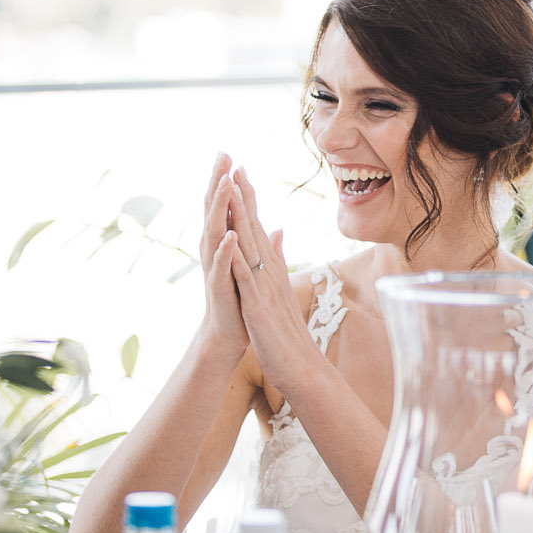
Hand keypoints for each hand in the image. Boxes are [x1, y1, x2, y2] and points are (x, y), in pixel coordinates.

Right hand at [195, 156, 246, 358]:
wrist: (227, 334)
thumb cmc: (238, 298)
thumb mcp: (249, 265)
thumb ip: (253, 243)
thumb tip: (265, 223)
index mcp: (223, 243)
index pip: (223, 206)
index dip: (225, 181)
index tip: (229, 154)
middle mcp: (215, 251)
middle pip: (214, 210)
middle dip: (218, 182)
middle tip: (222, 155)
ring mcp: (215, 267)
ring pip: (215, 231)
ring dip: (220, 208)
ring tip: (225, 183)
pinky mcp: (219, 287)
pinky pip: (222, 266)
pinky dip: (226, 250)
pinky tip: (231, 235)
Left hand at [225, 165, 318, 393]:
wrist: (301, 367)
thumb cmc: (289, 333)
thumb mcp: (282, 292)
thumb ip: (279, 261)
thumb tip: (276, 234)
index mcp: (272, 271)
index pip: (258, 229)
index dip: (249, 201)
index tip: (240, 173)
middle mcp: (270, 273)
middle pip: (255, 229)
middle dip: (244, 197)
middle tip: (235, 165)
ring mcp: (264, 288)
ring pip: (250, 246)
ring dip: (241, 217)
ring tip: (231, 189)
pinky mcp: (258, 306)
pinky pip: (247, 278)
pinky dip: (238, 257)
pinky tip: (231, 238)